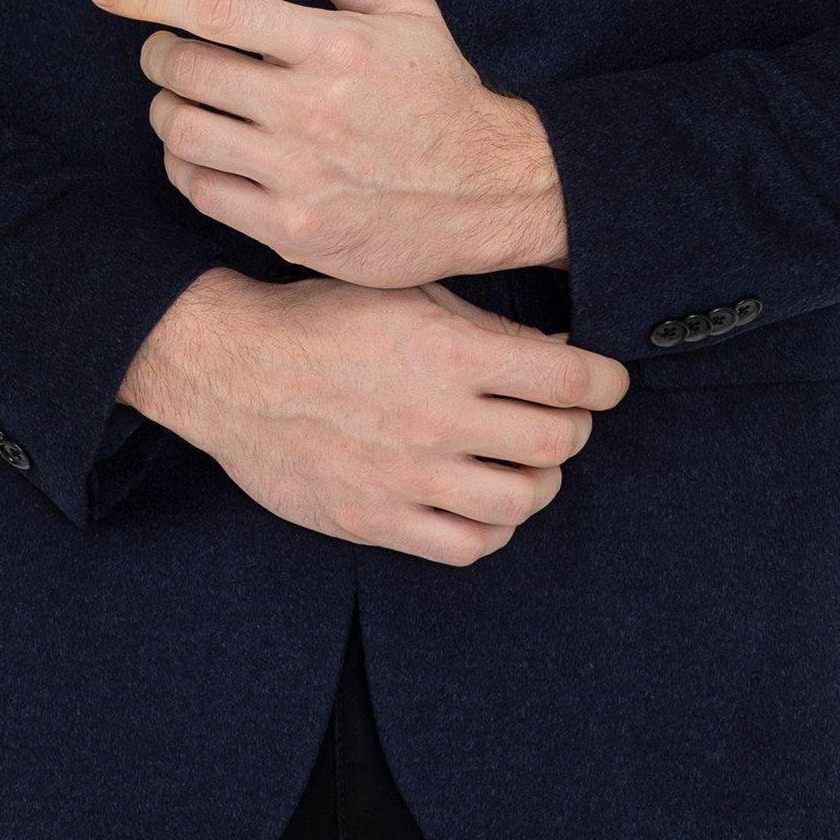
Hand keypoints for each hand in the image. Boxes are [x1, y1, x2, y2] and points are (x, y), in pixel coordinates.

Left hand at [90, 0, 566, 288]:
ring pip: (182, 132)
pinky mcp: (293, 229)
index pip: (218, 8)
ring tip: (183, 103)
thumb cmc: (441, 94)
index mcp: (333, 45)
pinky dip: (184, 165)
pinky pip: (201, 190)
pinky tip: (202, 152)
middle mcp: (310, 107)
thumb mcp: (405, 14)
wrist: (490, 191)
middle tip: (168, 55)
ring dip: (166, 111)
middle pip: (186, 69)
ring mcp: (299, 173)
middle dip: (160, 55)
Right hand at [118, 268, 628, 566]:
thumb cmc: (320, 321)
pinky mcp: (377, 520)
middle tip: (564, 415)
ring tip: (524, 461)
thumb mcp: (404, 294)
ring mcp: (407, 477)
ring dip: (538, 480)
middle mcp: (436, 418)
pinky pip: (468, 545)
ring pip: (522, 501)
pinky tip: (482, 499)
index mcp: (448, 351)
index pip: (570, 377)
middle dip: (574, 426)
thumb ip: (483, 325)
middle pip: (558, 442)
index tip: (608, 381)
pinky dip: (493, 526)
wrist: (230, 370)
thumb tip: (558, 350)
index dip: (606, 381)